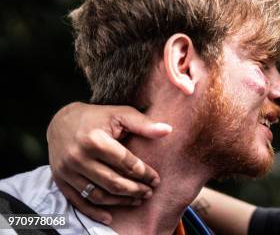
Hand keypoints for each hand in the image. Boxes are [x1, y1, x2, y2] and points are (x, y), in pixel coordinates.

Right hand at [47, 102, 171, 223]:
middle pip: (113, 182)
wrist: (61, 122)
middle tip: (149, 193)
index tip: (156, 179)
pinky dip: (94, 212)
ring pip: (98, 195)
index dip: (144, 173)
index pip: (125, 163)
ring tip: (136, 200)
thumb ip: (144, 124)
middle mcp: (78, 157)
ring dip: (120, 201)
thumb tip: (168, 130)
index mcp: (94, 139)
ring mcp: (67, 171)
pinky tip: (110, 216)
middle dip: (135, 190)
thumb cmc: (98, 117)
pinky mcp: (60, 181)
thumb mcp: (121, 114)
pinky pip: (78, 202)